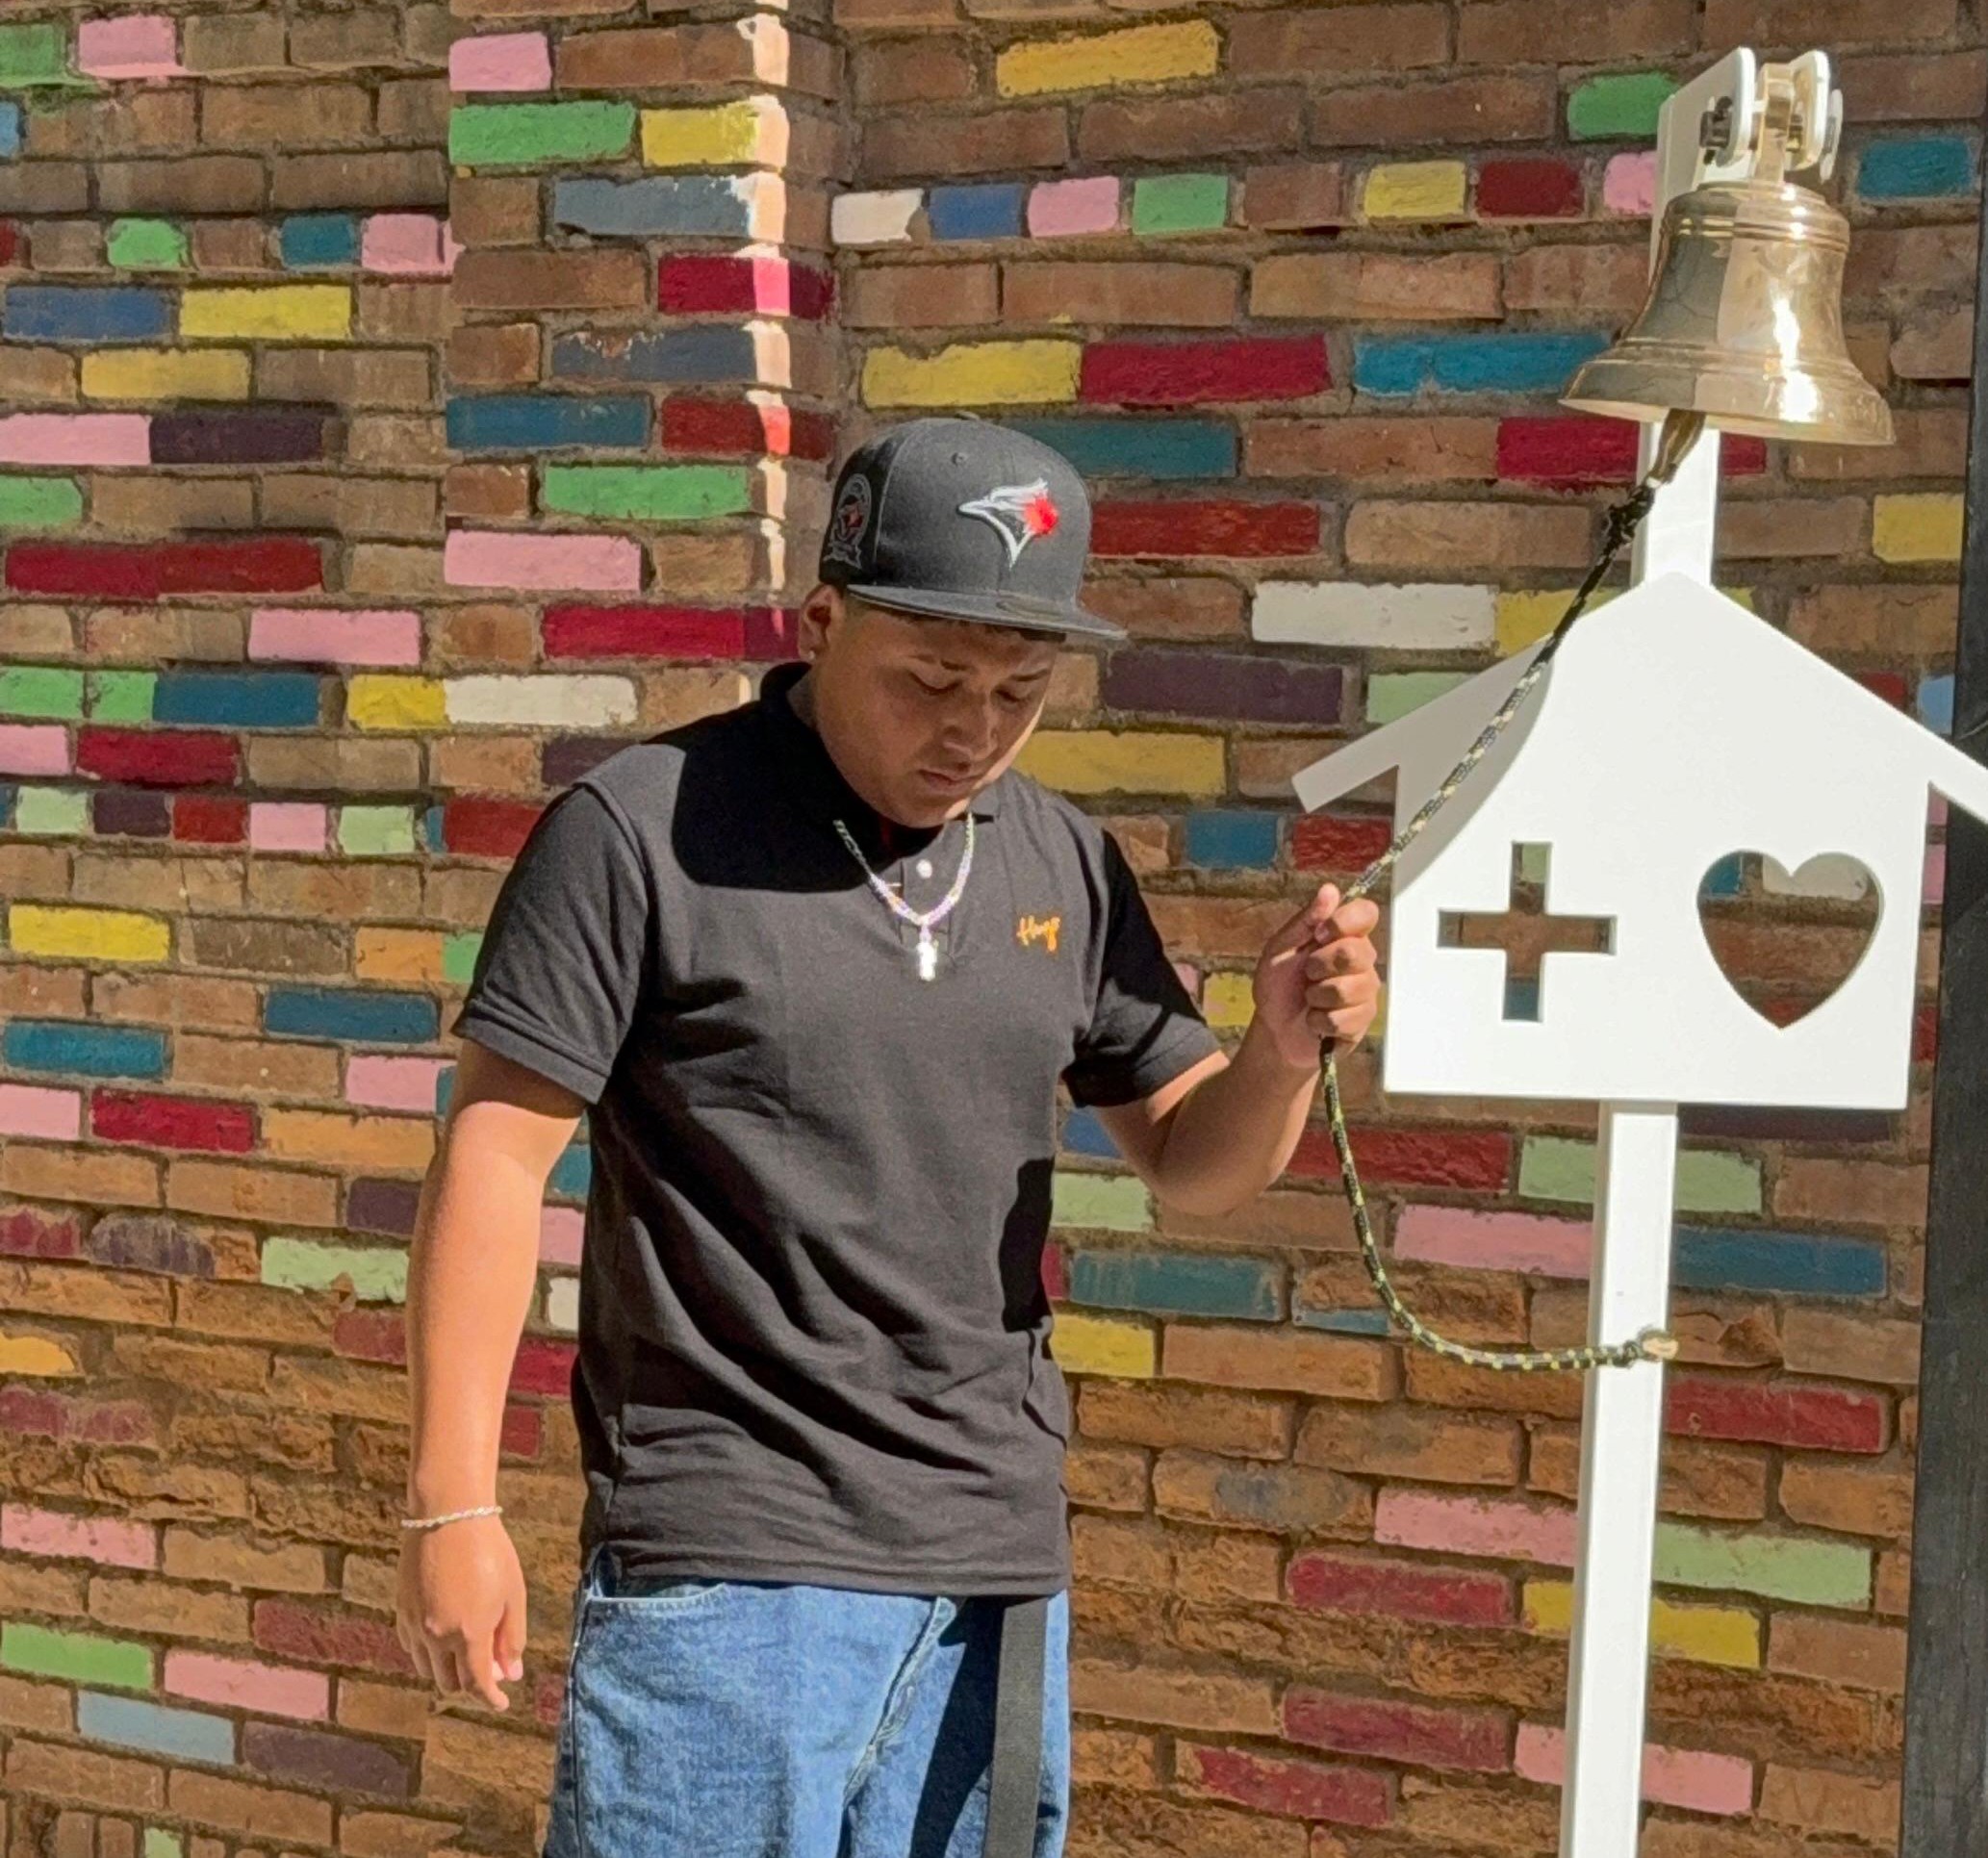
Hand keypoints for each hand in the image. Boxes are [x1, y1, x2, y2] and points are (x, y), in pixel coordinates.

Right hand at [395, 1514, 527, 1711]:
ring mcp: (415, 1625)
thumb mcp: (513, 1594)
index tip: (502, 1703)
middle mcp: (437, 1637)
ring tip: (467, 1654)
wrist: (449, 1516)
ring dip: (447, 1670)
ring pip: (428, 1668)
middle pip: (450, 1681)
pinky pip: (412, 1647)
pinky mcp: (402, 1610)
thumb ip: (511, 1638)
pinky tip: (443, 1639)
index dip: (491, 1698)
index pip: (477, 1683)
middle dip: (472, 1682)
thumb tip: (511, 1673)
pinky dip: (428, 1653)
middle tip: (490, 1670)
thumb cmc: (490, 1551)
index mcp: (468, 1634)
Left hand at [1252, 882, 1381, 1070]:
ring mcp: (1365, 991)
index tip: (1320, 934)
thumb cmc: (1278, 985)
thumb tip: (1330, 889)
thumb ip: (1305, 921)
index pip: (1366, 912)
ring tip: (1310, 999)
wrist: (1274, 1029)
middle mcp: (1362, 959)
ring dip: (1317, 996)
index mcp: (1344, 935)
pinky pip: (1344, 1018)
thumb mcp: (1280, 949)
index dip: (1345, 921)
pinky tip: (1316, 1021)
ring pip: (1349, 988)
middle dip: (1319, 965)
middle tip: (1307, 974)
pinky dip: (1319, 1021)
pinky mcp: (1363, 1020)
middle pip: (1356, 952)